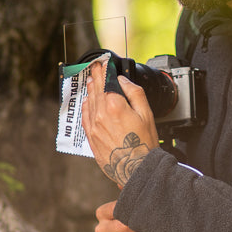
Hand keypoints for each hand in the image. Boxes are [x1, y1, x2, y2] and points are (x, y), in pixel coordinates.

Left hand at [81, 60, 159, 186]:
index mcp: (115, 105)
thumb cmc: (144, 143)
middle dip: (96, 77)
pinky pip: (85, 117)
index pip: (106, 81)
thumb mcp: (146, 114)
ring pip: (89, 102)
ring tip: (90, 81)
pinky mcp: (91, 138)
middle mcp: (100, 114)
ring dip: (90, 90)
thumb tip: (122, 81)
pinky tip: (87, 102)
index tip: (103, 63)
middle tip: (94, 67)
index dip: (104, 70)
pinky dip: (85, 106)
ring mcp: (94, 126)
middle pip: (96, 90)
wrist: (136, 169)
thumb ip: (134, 93)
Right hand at [95, 200, 152, 231]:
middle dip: (137, 225)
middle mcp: (101, 229)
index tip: (143, 209)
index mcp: (104, 214)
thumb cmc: (143, 228)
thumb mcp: (139, 211)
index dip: (126, 210)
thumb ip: (131, 196)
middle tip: (154, 224)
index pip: (110, 209)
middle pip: (117, 225)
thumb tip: (121, 182)